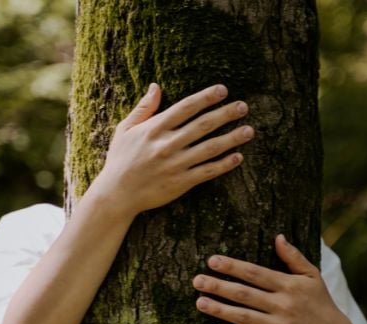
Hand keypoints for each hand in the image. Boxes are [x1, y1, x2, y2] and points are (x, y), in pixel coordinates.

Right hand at [92, 82, 253, 214]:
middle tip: (244, 106)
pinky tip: (238, 157)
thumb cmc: (120, 160)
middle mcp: (168, 144)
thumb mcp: (125, 130)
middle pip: (203, 125)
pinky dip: (224, 164)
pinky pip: (208, 171)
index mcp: (155, 129)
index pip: (186, 107)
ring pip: (210, 148)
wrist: (117, 194)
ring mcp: (176, 164)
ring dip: (232, 138)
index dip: (206, 97)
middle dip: (226, 114)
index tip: (223, 90)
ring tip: (249, 130)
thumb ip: (143, 108)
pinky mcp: (181, 183)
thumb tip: (155, 86)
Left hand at [192, 234, 354, 323]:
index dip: (232, 266)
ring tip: (200, 302)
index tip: (212, 261)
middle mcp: (283, 305)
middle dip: (219, 286)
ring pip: (244, 317)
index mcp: (288, 285)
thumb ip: (293, 257)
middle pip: (245, 294)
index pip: (255, 273)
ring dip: (220, 310)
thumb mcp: (312, 275)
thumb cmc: (319, 302)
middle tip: (197, 281)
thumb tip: (278, 237)